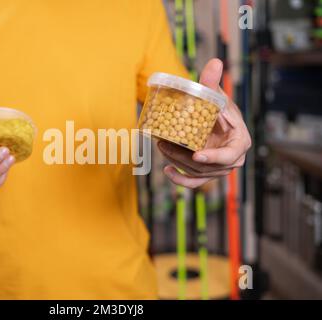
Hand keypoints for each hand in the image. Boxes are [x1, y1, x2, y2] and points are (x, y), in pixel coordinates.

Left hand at [158, 59, 251, 188]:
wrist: (214, 120)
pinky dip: (180, 180)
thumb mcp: (215, 96)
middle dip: (185, 158)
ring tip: (161, 147)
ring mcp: (218, 168)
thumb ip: (212, 83)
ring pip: (198, 173)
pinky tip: (167, 171)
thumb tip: (215, 61)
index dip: (215, 157)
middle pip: (209, 167)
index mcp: (240, 142)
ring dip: (177, 162)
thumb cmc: (217, 108)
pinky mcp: (206, 173)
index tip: (197, 155)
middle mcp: (232, 159)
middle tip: (165, 144)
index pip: (230, 155)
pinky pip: (194, 182)